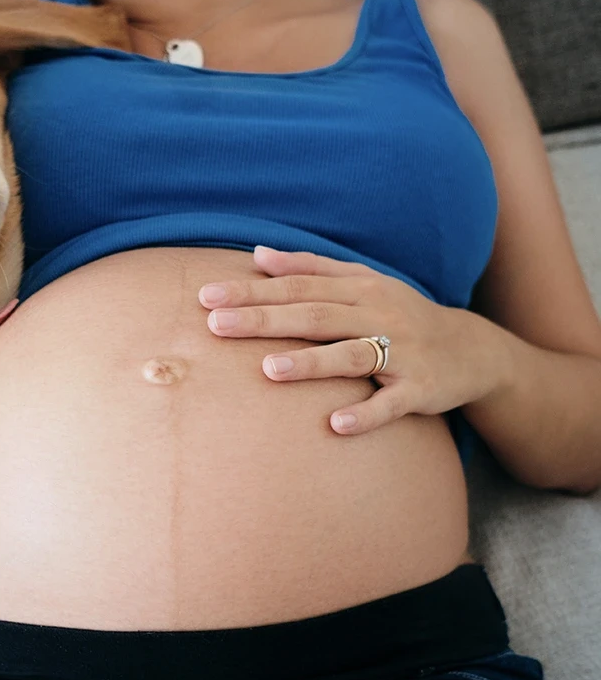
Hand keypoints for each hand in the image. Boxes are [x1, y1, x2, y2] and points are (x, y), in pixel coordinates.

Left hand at [199, 246, 509, 434]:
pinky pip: (391, 403)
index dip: (252, 291)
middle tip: (217, 325)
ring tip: (269, 369)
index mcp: (358, 289)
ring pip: (351, 356)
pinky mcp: (421, 389)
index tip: (207, 297)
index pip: (297, 286)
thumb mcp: (362, 282)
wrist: (472, 349)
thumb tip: (258, 254)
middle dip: (264, 320)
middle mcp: (378, 315)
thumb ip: (310, 267)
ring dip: (311, 363)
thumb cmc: (399, 313)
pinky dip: (366, 413)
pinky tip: (335, 425)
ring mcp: (401, 353)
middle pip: (315, 315)